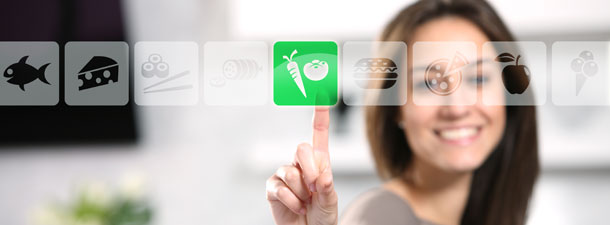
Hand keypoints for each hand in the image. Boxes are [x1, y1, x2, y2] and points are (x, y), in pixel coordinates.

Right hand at [266, 107, 337, 224]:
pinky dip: (291, 202)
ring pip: (290, 172)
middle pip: (301, 148)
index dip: (320, 114)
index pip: (318, 133)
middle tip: (315, 188)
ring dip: (301, 192)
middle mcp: (300, 164)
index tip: (320, 93)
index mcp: (319, 161)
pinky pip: (279, 188)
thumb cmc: (323, 216)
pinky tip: (297, 209)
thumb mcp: (331, 202)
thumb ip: (328, 188)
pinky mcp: (272, 188)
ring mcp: (284, 175)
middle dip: (310, 170)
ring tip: (306, 203)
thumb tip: (322, 176)